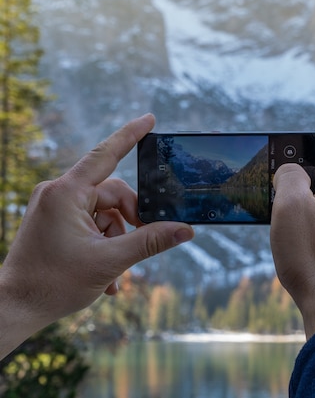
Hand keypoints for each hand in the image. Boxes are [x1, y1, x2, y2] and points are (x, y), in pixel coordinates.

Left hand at [0, 113, 193, 357]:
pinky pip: (90, 224)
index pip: (105, 155)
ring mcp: (54, 207)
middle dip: (130, 221)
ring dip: (117, 240)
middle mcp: (58, 193)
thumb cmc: (54, 284)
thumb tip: (185, 230)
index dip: (130, 135)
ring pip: (104, 213)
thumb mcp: (110, 261)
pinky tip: (105, 276)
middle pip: (112, 194)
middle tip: (140, 245)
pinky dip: (102, 244)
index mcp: (66, 194)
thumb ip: (151, 241)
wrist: (14, 307)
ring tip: (114, 274)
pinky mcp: (54, 221)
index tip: (149, 119)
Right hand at [270, 138, 314, 338]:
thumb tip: (291, 171)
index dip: (311, 147)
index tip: (290, 160)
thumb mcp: (289, 204)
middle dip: (304, 178)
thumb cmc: (310, 254)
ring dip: (307, 204)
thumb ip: (290, 175)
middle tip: (280, 192)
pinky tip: (298, 240)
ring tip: (286, 220)